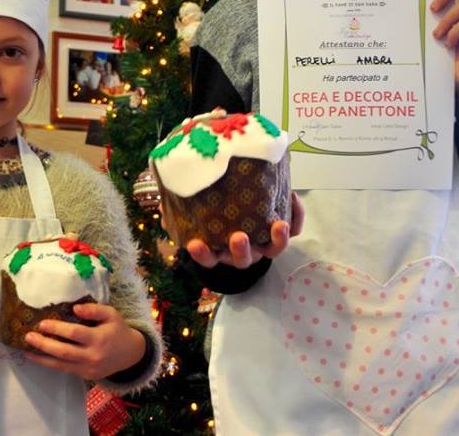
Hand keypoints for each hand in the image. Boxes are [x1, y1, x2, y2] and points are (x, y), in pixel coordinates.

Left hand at [23, 303, 145, 379]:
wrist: (131, 355)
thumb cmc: (118, 330)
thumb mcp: (111, 314)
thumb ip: (94, 310)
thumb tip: (74, 308)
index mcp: (99, 338)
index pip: (75, 333)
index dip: (57, 328)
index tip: (42, 323)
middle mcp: (92, 356)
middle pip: (64, 351)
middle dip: (44, 344)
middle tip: (28, 336)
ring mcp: (88, 368)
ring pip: (61, 365)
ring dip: (41, 358)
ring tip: (26, 350)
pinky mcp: (85, 376)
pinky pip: (64, 369)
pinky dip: (49, 364)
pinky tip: (38, 357)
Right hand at [184, 191, 304, 268]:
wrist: (241, 207)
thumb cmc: (214, 213)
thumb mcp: (194, 213)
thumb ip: (178, 210)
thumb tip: (162, 206)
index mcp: (219, 250)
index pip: (209, 258)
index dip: (202, 254)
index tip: (195, 243)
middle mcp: (242, 252)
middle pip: (243, 260)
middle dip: (241, 250)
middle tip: (238, 237)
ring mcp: (263, 245)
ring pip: (272, 250)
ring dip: (276, 240)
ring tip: (279, 225)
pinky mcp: (281, 233)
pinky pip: (295, 229)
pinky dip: (296, 216)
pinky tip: (292, 197)